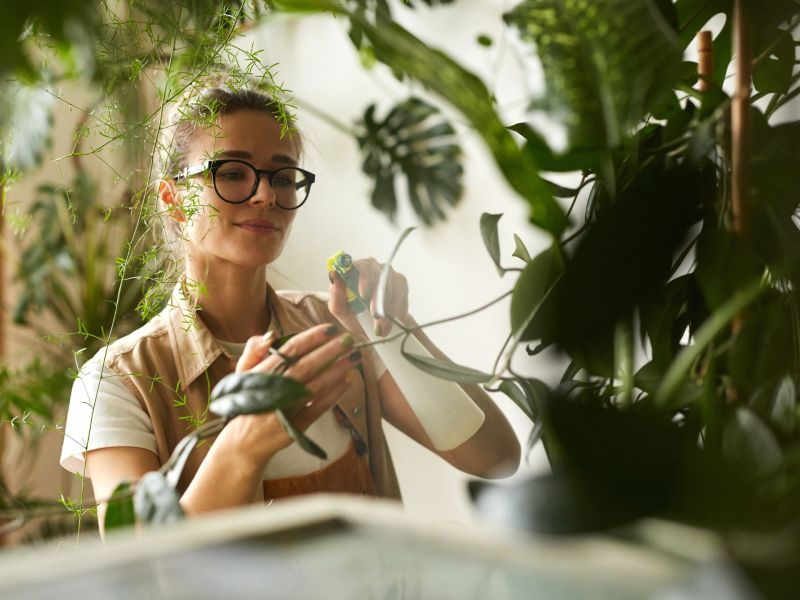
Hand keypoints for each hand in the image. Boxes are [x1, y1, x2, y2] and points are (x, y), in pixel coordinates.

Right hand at [214, 324, 361, 464]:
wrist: (242, 442)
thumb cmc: (244, 402)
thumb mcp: (242, 373)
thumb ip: (254, 349)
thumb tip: (272, 334)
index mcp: (262, 373)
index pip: (290, 350)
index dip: (312, 337)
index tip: (330, 328)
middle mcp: (274, 389)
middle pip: (307, 365)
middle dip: (330, 351)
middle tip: (349, 340)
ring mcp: (286, 408)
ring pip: (315, 386)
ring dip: (336, 370)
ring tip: (353, 358)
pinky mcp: (295, 426)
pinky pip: (318, 408)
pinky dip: (333, 395)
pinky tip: (347, 382)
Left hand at [328, 257, 408, 337]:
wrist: (374, 327)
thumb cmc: (354, 315)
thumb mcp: (340, 310)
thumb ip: (335, 294)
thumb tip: (334, 274)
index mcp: (351, 270)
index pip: (356, 264)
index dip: (362, 278)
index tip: (364, 295)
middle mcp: (369, 266)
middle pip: (375, 272)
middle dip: (376, 297)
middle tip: (376, 316)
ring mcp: (386, 271)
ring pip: (389, 282)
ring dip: (387, 306)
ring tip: (383, 325)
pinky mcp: (400, 280)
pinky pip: (401, 289)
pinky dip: (397, 306)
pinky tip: (393, 317)